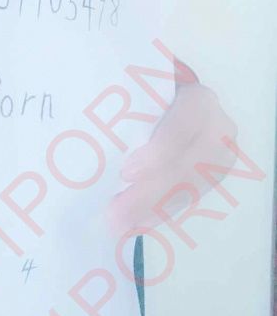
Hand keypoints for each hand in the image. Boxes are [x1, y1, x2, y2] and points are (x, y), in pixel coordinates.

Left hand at [106, 82, 238, 235]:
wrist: (181, 103)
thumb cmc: (152, 95)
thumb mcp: (144, 91)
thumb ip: (129, 108)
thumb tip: (93, 128)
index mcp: (199, 100)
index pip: (183, 127)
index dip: (158, 153)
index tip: (127, 174)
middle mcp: (219, 128)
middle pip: (186, 165)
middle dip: (150, 193)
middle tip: (116, 214)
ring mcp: (222, 157)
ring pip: (190, 188)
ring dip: (154, 209)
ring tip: (122, 224)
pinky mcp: (216, 178)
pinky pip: (190, 200)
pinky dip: (163, 212)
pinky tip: (139, 223)